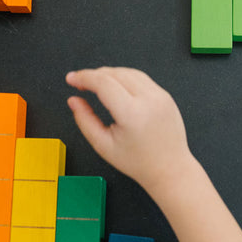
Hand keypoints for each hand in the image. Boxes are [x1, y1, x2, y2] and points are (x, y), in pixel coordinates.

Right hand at [66, 67, 196, 193]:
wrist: (170, 169)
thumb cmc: (139, 162)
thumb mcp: (103, 146)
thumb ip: (84, 120)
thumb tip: (73, 101)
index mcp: (132, 114)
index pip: (103, 83)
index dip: (83, 77)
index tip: (71, 78)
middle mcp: (149, 100)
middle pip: (115, 73)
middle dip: (94, 75)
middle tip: (80, 84)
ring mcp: (160, 96)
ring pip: (128, 72)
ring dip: (109, 74)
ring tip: (96, 85)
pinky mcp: (166, 96)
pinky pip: (142, 78)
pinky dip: (125, 78)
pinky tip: (116, 87)